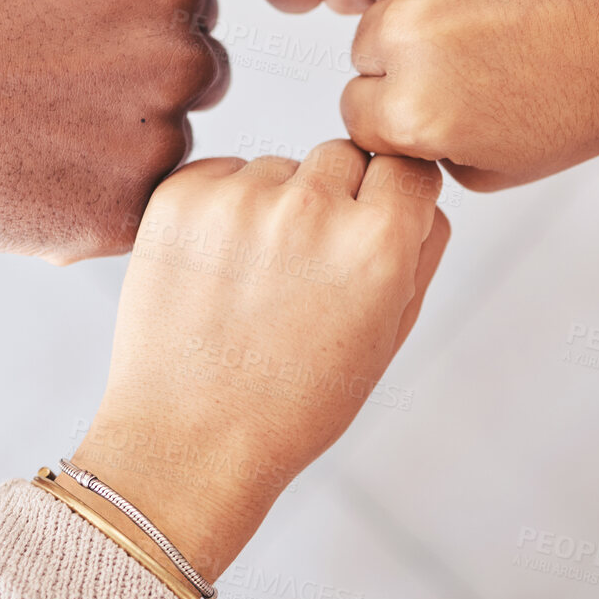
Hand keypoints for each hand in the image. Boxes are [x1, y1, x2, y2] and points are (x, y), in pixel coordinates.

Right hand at [0, 0, 228, 260]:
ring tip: (36, 138)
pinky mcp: (128, 215)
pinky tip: (36, 181)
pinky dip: (97, 202)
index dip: (138, 29)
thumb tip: (158, 5)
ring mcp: (159, 141)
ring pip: (169, 146)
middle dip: (144, 88)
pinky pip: (138, 206)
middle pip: (199, 79)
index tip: (79, 44)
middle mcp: (182, 59)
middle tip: (57, 95)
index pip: (197, 11)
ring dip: (122, 148)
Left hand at [72, 140, 449, 576]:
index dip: (393, 200)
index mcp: (377, 243)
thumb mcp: (388, 338)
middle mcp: (311, 207)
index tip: (372, 231)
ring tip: (253, 281)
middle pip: (342, 156)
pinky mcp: (179, 197)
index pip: (408, 166)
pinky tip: (216, 271)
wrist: (190, 442)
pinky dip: (222, 209)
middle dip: (335, 198)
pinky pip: (221, 175)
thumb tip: (416, 190)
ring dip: (274, 205)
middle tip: (306, 268)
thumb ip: (420, 252)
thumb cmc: (296, 402)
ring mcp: (239, 198)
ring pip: (278, 167)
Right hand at [340, 0, 598, 190]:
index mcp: (412, 108)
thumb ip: (422, 150)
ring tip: (504, 2)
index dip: (404, 105)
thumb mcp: (499, 166)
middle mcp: (408, 31)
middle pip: (367, 43)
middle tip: (485, 47)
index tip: (450, 94)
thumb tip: (382, 119)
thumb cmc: (597, 90)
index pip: (356, 107)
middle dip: (413, 50)